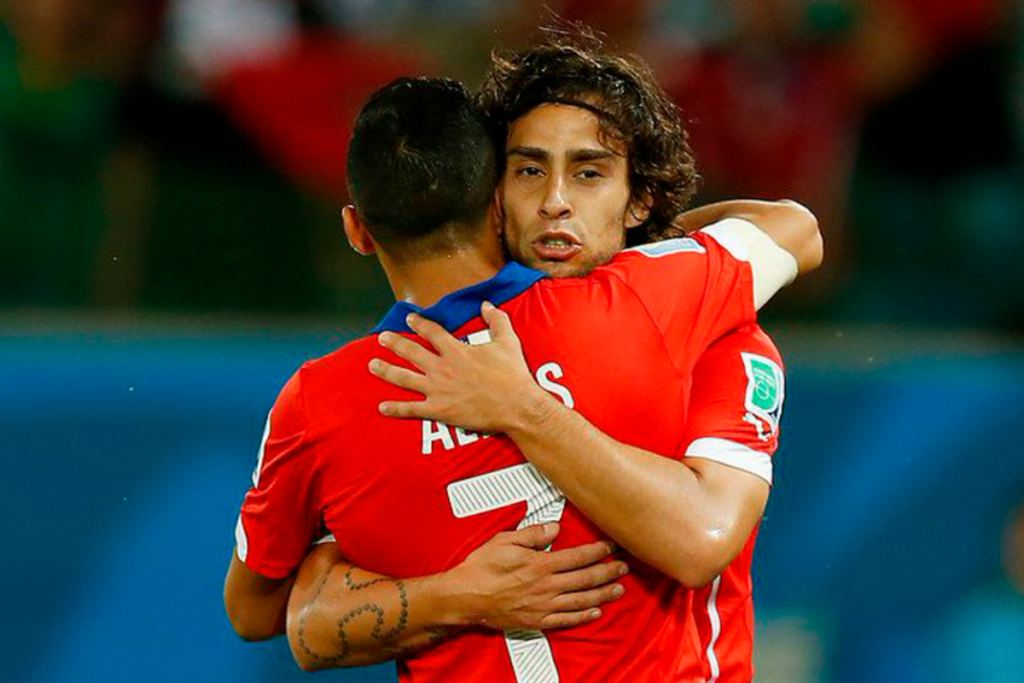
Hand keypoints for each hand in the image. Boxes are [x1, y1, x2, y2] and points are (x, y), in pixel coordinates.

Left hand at [370, 302, 545, 432]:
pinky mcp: (439, 410)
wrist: (516, 405)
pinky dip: (396, 408)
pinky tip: (382, 407)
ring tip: (372, 364)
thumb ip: (496, 320)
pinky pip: (412, 409)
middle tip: (382, 338)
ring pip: (404, 379)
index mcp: (456, 351)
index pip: (432, 332)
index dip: (419, 323)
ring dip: (386, 371)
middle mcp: (442, 368)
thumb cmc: (513, 374)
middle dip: (394, 344)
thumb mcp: (507, 341)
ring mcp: (438, 390)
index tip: (409, 318)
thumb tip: (487, 305)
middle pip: (411, 353)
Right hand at [445, 523, 626, 630]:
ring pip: (581, 600)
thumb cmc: (480, 567)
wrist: (464, 597)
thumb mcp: (504, 540)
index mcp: (539, 564)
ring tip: (618, 589)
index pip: (578, 556)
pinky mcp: (536, 620)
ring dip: (603, 594)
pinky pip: (566, 620)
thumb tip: (554, 527)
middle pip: (585, 578)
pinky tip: (595, 612)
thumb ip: (532, 534)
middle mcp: (545, 586)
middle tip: (624, 567)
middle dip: (608, 572)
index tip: (612, 547)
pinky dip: (583, 616)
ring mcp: (542, 605)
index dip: (598, 551)